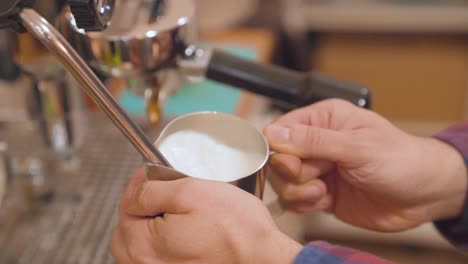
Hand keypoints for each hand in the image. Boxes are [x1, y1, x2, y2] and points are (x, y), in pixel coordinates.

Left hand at [111, 170, 301, 263]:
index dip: (137, 183)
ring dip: (144, 225)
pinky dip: (155, 244)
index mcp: (144, 244)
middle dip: (136, 205)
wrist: (261, 258)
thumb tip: (135, 190)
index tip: (150, 173)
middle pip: (125, 229)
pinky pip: (152, 259)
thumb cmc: (235, 228)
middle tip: (155, 189)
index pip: (126, 205)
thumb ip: (152, 191)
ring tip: (166, 210)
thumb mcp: (190, 192)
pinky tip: (174, 232)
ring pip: (135, 246)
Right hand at [264, 99, 466, 231]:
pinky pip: (295, 200)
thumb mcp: (356, 147)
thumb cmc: (399, 160)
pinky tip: (326, 201)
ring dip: (300, 192)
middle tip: (318, 179)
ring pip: (284, 182)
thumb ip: (313, 141)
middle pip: (278, 159)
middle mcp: (316, 143)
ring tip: (324, 192)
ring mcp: (318, 169)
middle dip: (294, 174)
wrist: (423, 195)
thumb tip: (273, 133)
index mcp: (324, 119)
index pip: (280, 129)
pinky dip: (305, 205)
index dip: (278, 149)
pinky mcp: (320, 192)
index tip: (292, 165)